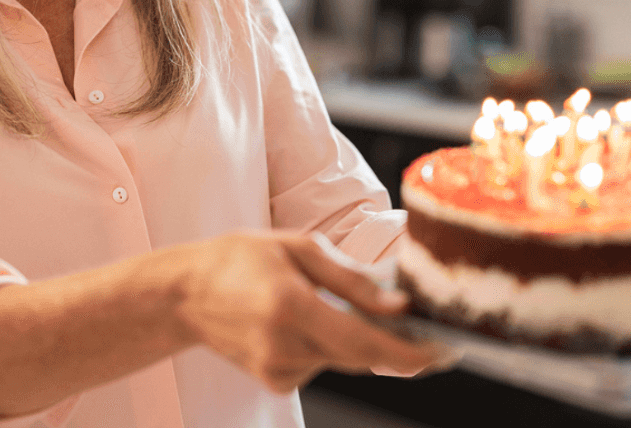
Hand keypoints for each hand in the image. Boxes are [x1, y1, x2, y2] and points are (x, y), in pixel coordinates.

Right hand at [176, 231, 445, 392]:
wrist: (183, 295)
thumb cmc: (238, 259)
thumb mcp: (297, 248)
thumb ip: (351, 280)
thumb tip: (398, 306)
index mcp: (292, 307)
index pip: (367, 342)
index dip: (413, 354)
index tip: (447, 351)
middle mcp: (285, 346)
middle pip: (364, 358)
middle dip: (400, 347)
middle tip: (426, 331)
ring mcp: (278, 370)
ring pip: (345, 360)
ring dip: (357, 338)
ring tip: (331, 302)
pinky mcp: (276, 381)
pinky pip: (322, 364)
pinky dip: (328, 344)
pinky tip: (302, 319)